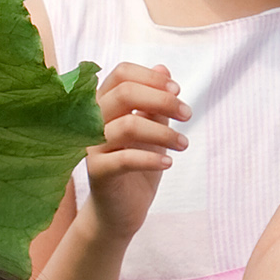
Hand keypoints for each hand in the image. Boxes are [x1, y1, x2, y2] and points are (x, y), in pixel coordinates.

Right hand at [76, 61, 188, 242]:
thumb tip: (163, 68)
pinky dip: (152, 158)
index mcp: (104, 105)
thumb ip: (155, 102)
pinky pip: (125, 158)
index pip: (122, 74)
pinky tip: (169, 162)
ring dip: (164, 132)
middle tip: (188, 114)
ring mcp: (92, 146)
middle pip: (124, 92)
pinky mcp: (97, 172)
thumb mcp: (152, 129)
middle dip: (163, 99)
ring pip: (128, 124)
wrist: (121, 211)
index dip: (151, 78)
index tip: (177, 91)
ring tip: (183, 144)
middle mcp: (92, 121)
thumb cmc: (136, 166)